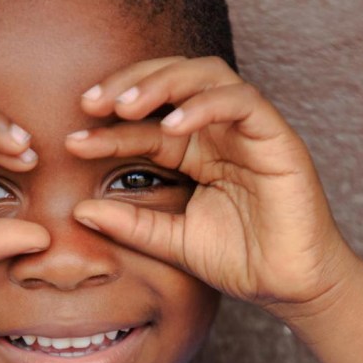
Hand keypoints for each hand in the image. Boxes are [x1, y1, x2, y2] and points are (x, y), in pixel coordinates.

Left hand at [67, 57, 357, 319]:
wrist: (289, 287)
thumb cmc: (240, 260)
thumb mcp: (172, 242)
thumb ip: (131, 225)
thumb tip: (79, 211)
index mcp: (195, 151)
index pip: (146, 126)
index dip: (108, 128)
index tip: (73, 141)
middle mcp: (219, 131)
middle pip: (173, 79)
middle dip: (130, 83)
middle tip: (92, 104)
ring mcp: (249, 129)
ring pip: (206, 75)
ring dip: (163, 82)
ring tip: (127, 105)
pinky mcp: (277, 137)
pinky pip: (242, 102)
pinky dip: (205, 105)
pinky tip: (173, 126)